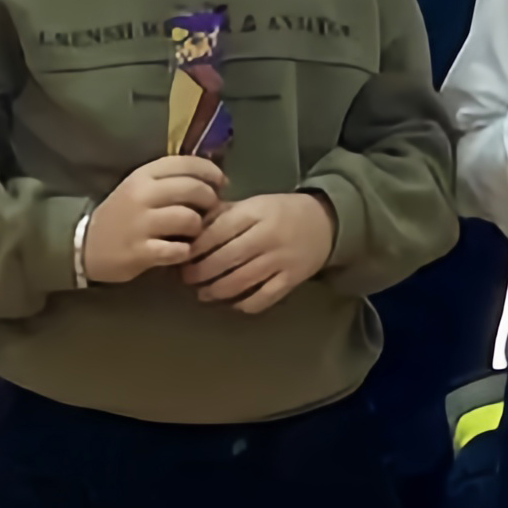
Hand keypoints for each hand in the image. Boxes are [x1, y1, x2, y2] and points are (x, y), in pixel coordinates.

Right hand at [80, 153, 225, 287]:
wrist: (86, 246)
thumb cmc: (123, 215)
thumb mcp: (140, 188)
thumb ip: (171, 180)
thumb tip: (215, 179)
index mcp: (142, 175)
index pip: (186, 163)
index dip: (210, 171)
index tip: (221, 183)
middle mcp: (141, 195)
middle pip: (193, 189)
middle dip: (210, 200)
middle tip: (210, 210)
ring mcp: (140, 224)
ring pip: (189, 219)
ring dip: (198, 228)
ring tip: (192, 233)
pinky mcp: (140, 252)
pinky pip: (178, 250)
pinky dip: (185, 252)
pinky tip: (180, 251)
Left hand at [181, 187, 336, 312]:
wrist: (324, 222)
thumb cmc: (280, 212)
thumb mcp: (253, 204)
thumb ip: (223, 215)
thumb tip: (188, 231)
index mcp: (256, 212)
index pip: (218, 232)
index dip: (196, 248)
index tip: (182, 256)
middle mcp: (268, 236)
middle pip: (227, 259)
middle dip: (201, 272)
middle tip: (187, 278)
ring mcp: (281, 260)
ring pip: (241, 281)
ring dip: (217, 290)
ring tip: (203, 293)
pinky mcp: (292, 279)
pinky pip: (263, 298)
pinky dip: (244, 304)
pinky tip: (232, 303)